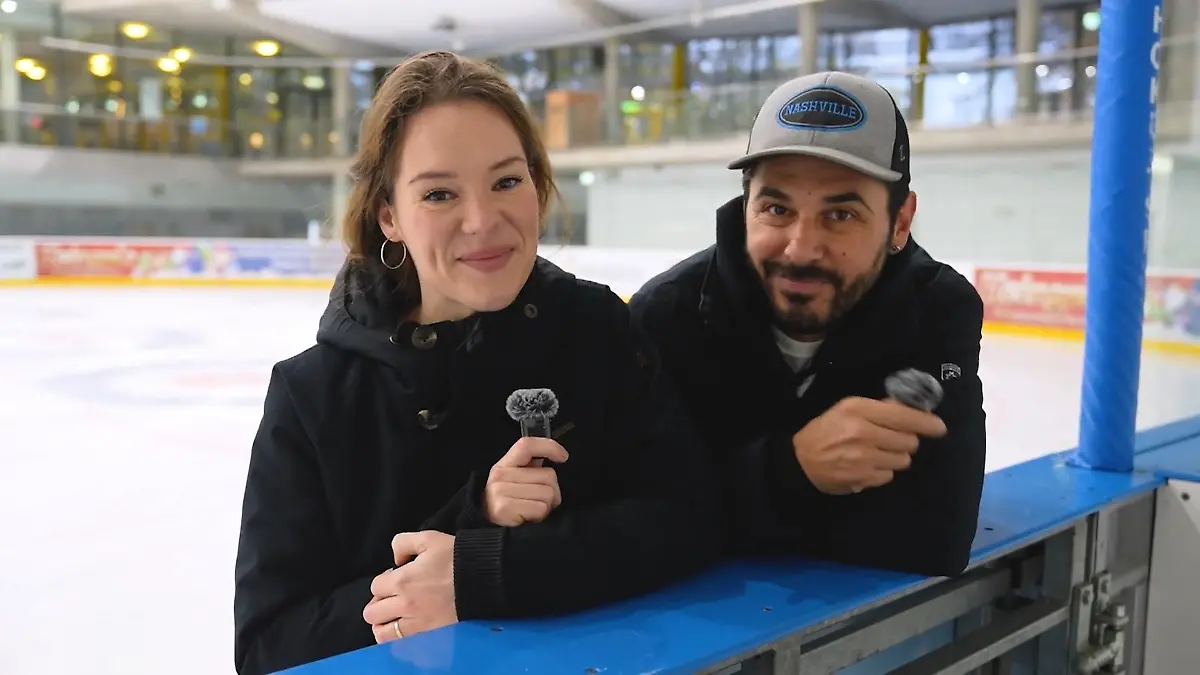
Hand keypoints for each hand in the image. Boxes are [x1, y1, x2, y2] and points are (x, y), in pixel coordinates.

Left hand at [363, 531, 457, 641]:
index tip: (399, 577)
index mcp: (402, 581)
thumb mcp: (429, 538)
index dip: (385, 580)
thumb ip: (403, 542)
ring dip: (384, 624)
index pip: (375, 586)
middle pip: (372, 613)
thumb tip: (396, 558)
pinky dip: (397, 637)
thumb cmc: (457, 557)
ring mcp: (416, 623)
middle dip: (379, 603)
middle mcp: (404, 605)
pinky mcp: (427, 635)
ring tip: (394, 617)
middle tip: (394, 597)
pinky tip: (405, 627)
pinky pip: (400, 644)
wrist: (485, 579)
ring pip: (381, 633)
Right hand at [483, 436, 568, 525]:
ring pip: (547, 493)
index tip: (563, 457)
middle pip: (548, 475)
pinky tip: (529, 517)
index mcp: (505, 464)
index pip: (527, 446)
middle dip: (551, 491)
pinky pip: (540, 508)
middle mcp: (500, 475)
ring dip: (546, 505)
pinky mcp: (505, 508)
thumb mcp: (514, 480)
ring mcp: (501, 491)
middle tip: (537, 500)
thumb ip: (532, 468)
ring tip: (532, 509)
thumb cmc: (506, 503)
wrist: (486, 526)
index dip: (549, 447)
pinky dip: (540, 516)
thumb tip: (556, 456)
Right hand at [792, 396, 947, 494]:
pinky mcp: (864, 478)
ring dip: (896, 456)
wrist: (800, 461)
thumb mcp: (846, 409)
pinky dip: (883, 471)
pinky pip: (890, 475)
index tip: (938, 427)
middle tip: (892, 439)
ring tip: (878, 453)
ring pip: (903, 460)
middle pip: (909, 440)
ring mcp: (865, 457)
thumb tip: (912, 409)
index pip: (905, 416)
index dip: (927, 423)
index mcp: (859, 409)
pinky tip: (868, 465)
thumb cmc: (826, 430)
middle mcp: (864, 432)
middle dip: (906, 440)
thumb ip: (878, 408)